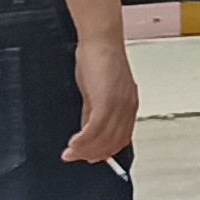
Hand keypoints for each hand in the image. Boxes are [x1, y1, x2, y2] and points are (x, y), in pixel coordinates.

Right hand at [62, 34, 140, 163]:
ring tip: (70, 154)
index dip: (105, 152)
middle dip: (93, 154)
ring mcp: (118, 105)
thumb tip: (87, 132)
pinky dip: (83, 140)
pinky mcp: (106, 100)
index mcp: (128, 106)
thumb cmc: (100, 60)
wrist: (100, 41)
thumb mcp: (98, 92)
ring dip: (85, 150)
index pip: (121, 138)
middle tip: (75, 159)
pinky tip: (73, 144)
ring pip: (104, 138)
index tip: (90, 158)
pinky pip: (95, 128)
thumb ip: (93, 112)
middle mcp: (127, 107)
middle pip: (113, 142)